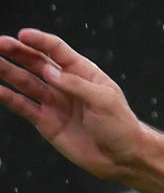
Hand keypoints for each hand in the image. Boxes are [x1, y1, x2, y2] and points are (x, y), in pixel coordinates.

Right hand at [0, 29, 145, 178]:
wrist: (122, 158)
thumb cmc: (121, 126)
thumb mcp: (104, 101)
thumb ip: (76, 85)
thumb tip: (49, 71)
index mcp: (84, 73)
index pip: (58, 51)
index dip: (40, 41)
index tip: (23, 34)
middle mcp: (65, 84)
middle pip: (36, 62)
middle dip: (16, 51)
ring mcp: (54, 102)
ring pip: (24, 81)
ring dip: (7, 71)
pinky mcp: (46, 121)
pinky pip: (22, 105)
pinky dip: (7, 97)